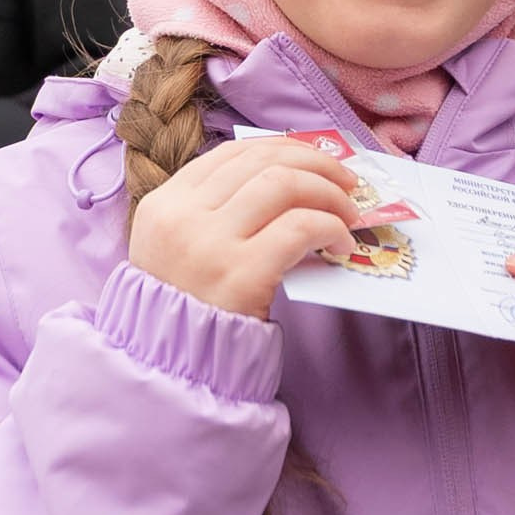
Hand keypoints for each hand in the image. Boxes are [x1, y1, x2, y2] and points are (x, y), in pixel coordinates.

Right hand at [128, 136, 371, 318]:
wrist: (174, 367)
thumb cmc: (187, 307)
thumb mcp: (178, 247)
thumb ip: (215, 211)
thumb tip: (291, 179)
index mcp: (165, 203)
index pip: (233, 152)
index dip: (284, 147)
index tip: (316, 159)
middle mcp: (183, 216)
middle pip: (264, 161)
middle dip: (316, 164)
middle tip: (347, 182)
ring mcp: (210, 243)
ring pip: (284, 184)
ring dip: (329, 192)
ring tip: (349, 213)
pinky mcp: (242, 273)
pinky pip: (300, 227)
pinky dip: (330, 226)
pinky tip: (340, 243)